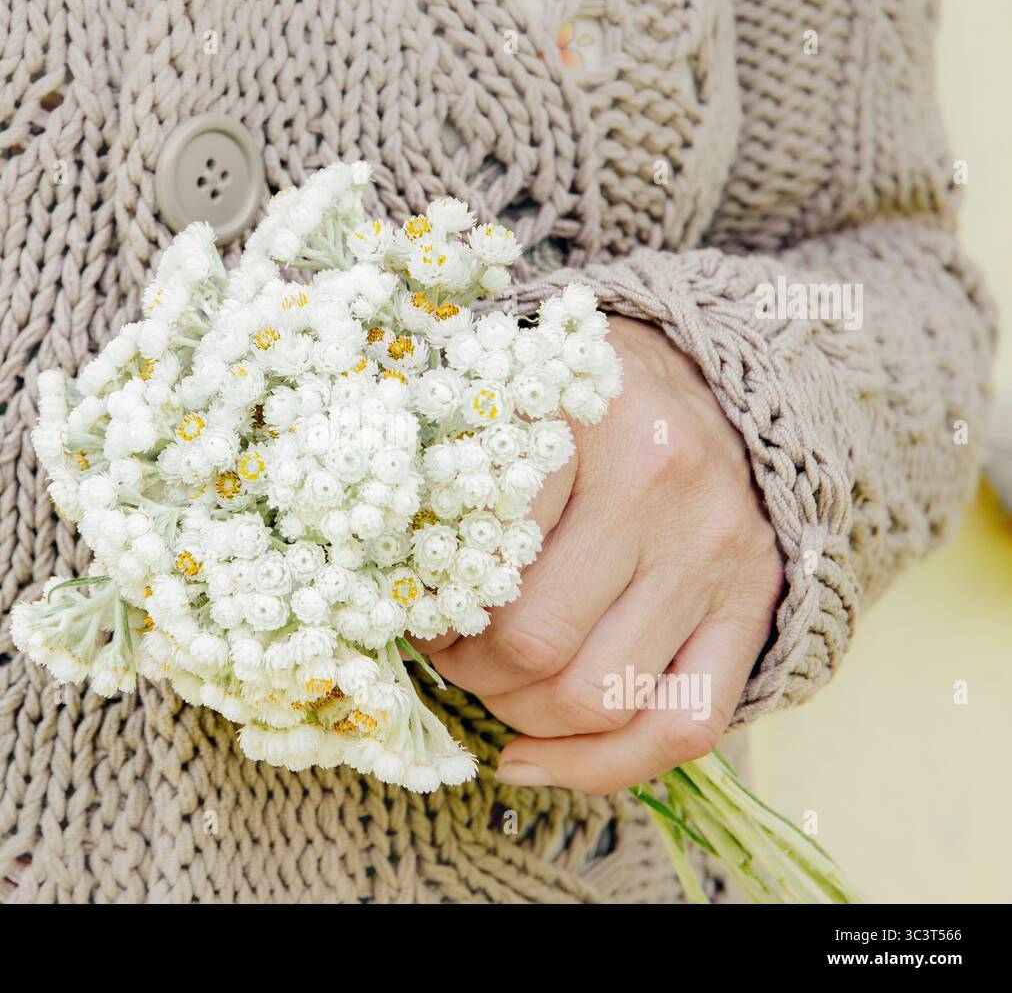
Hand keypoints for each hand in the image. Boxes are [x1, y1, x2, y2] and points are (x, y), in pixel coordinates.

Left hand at [417, 315, 784, 793]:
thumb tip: (380, 579)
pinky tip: (535, 759)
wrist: (708, 370)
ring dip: (521, 717)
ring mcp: (716, 553)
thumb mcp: (503, 394)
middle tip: (447, 655)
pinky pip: (686, 724)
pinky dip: (601, 767)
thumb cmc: (579, 394)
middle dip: (471, 673)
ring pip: (600, 698)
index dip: (427, 609)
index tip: (409, 607)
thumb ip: (447, 468)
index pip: (479, 559)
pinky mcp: (757, 602)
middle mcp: (660, 487)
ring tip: (492, 688)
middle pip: (536, 644)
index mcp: (578, 421)